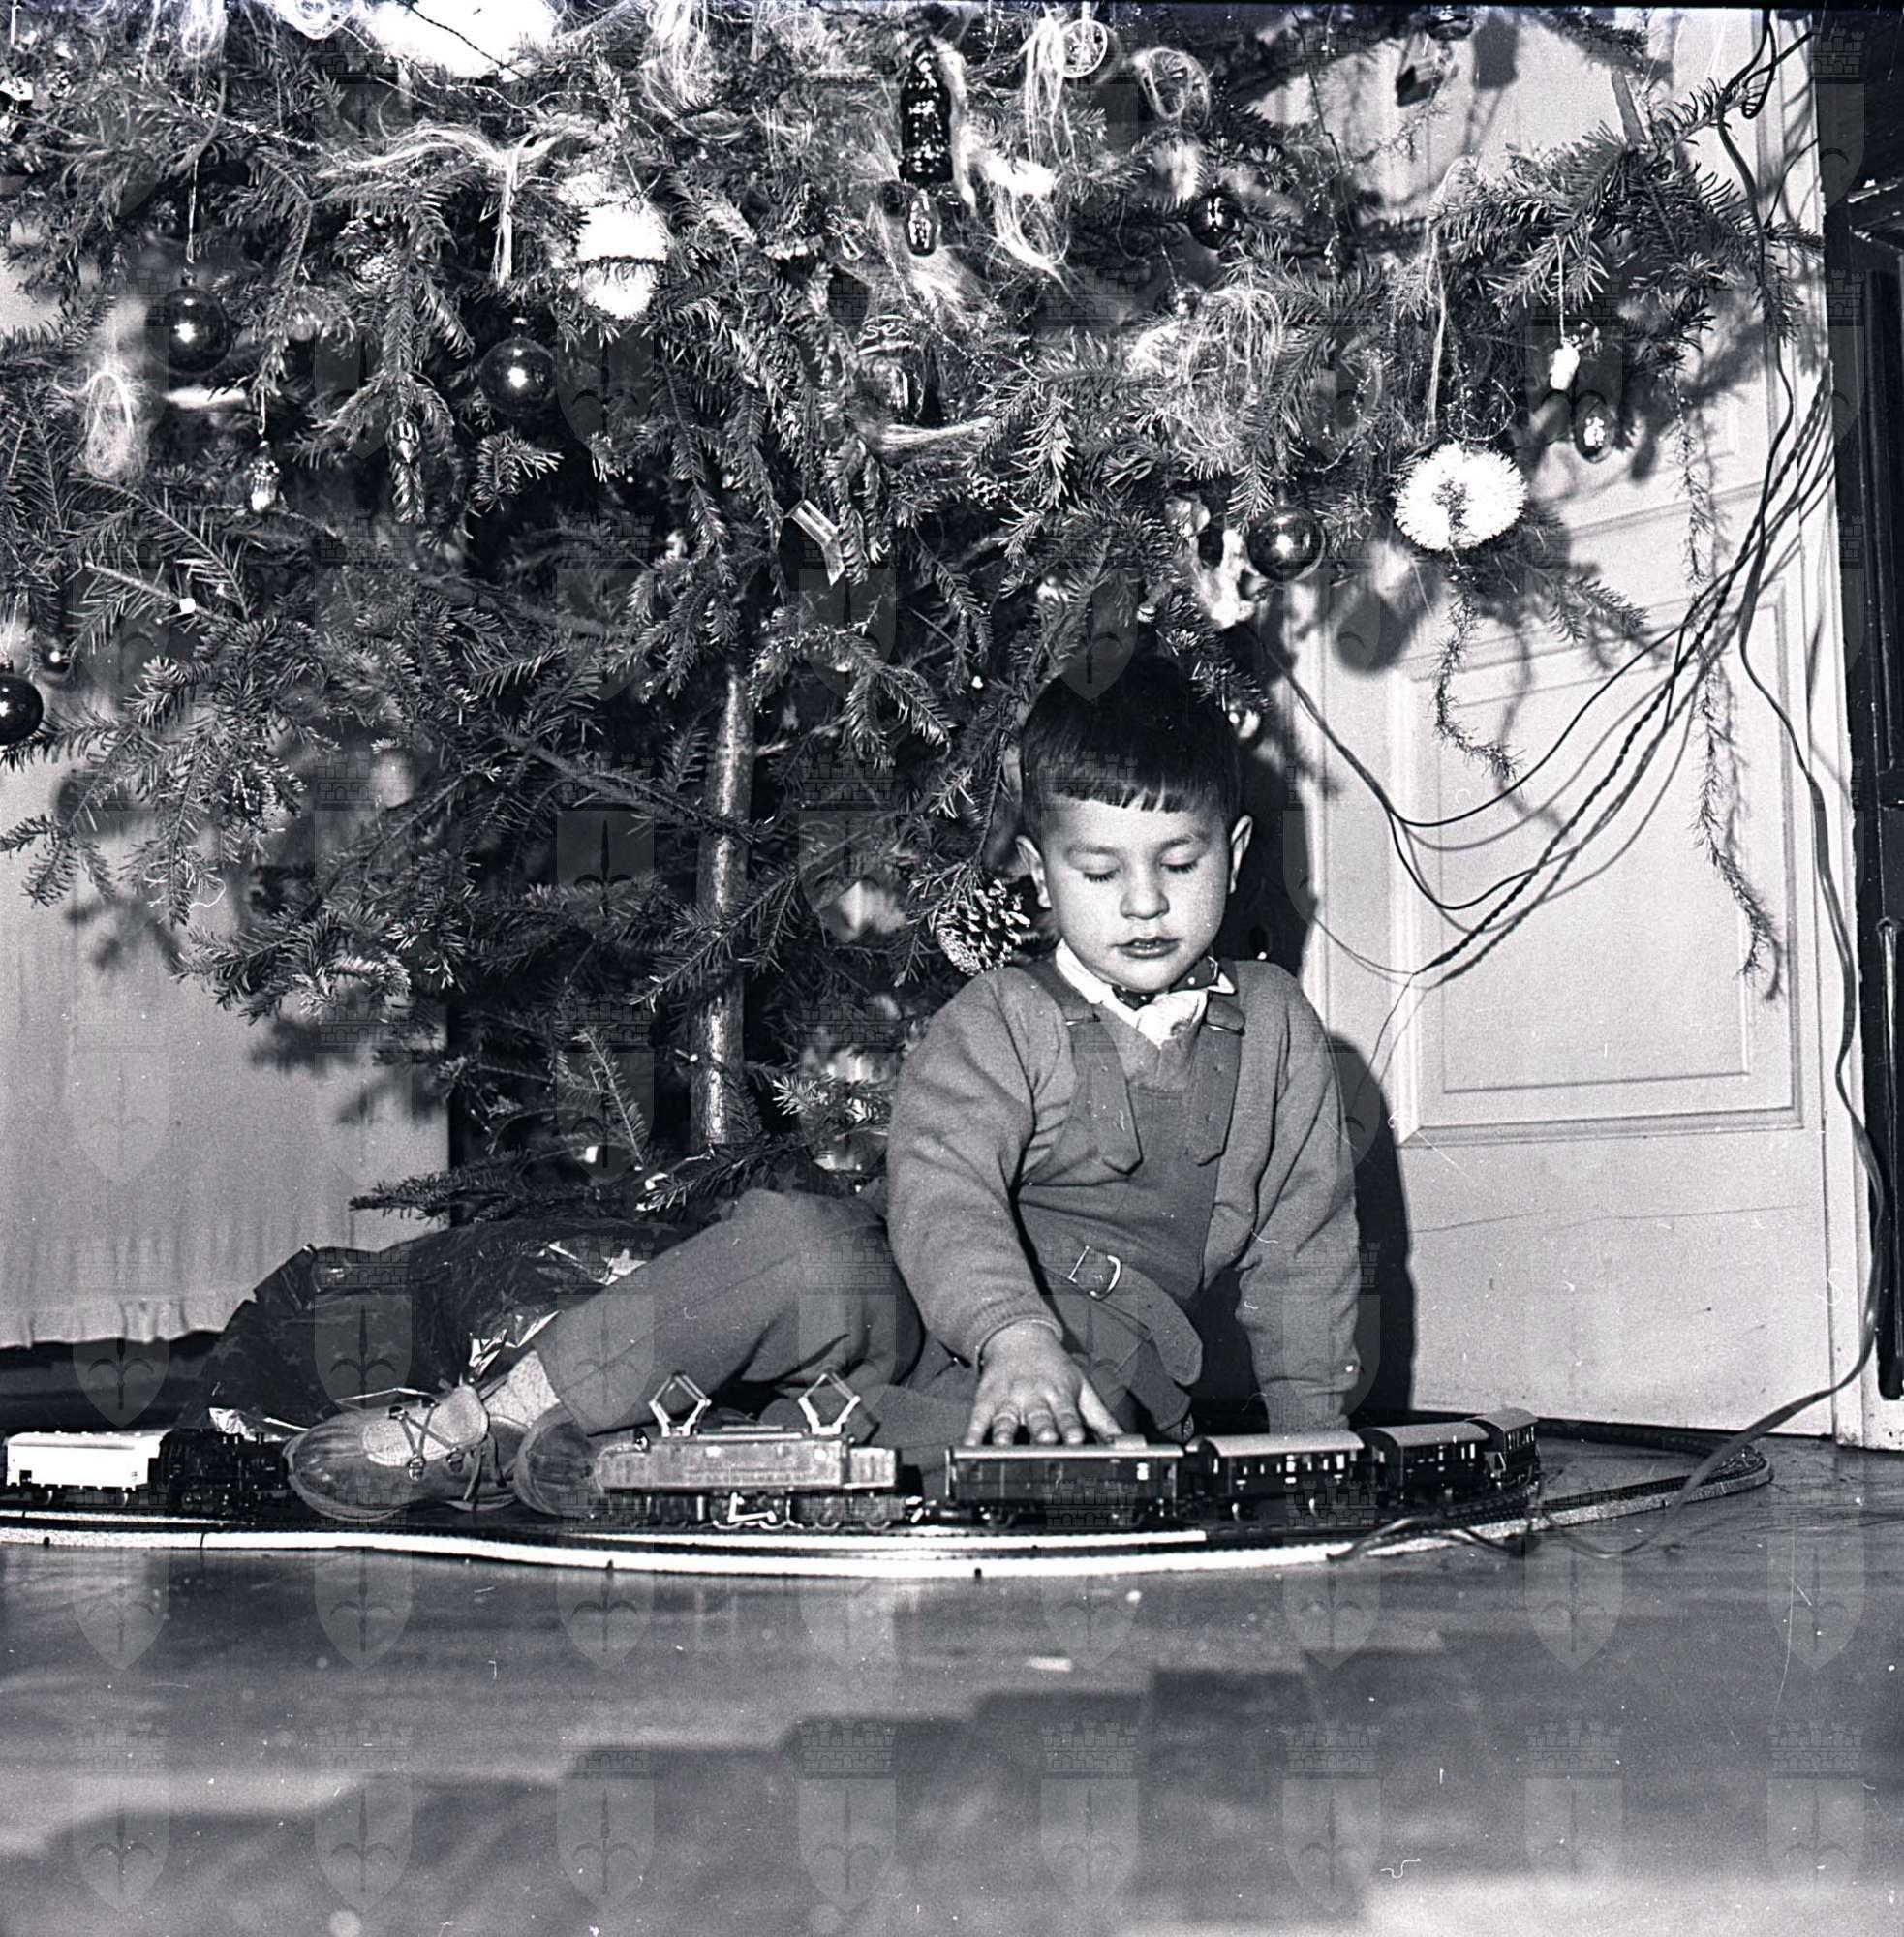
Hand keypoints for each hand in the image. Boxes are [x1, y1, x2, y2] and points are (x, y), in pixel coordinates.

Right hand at [964, 1322, 1123, 1447]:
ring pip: (1007, 1420)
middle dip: (1041, 1431)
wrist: (1018, 1335)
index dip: (1070, 1428)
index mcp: (1059, 1394)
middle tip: (1044, 1443)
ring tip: (1003, 1448)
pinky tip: (969, 1448)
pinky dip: (973, 1435)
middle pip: (1038, 1418)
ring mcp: (1008, 1399)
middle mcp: (1033, 1397)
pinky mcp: (986, 1400)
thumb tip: (1123, 1442)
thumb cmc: (1054, 1366)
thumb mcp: (1081, 1386)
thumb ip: (1101, 1417)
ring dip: (1006, 1434)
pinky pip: (978, 1420)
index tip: (1074, 1440)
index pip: (1067, 1415)